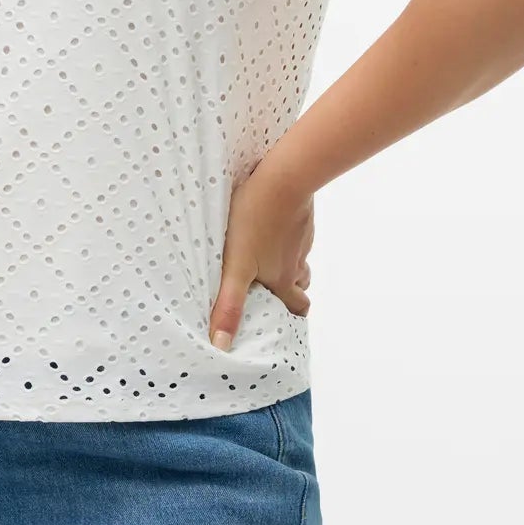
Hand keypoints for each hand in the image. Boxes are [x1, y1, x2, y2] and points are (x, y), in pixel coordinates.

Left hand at [208, 160, 314, 348]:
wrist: (283, 178)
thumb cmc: (255, 222)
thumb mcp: (235, 267)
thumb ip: (229, 305)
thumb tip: (221, 346)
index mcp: (283, 279)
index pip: (298, 308)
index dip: (291, 315)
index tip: (281, 319)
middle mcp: (296, 262)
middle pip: (301, 284)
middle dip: (290, 290)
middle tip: (272, 289)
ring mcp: (301, 238)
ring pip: (299, 258)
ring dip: (287, 262)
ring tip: (266, 258)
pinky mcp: (300, 216)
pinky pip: (296, 233)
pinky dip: (285, 237)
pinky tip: (268, 226)